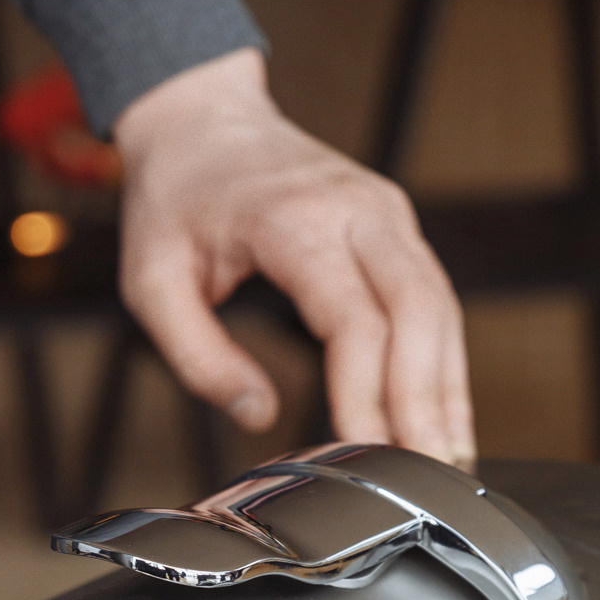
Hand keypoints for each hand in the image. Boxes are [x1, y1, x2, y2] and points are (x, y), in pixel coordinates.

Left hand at [114, 48, 474, 467]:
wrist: (203, 121)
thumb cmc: (174, 202)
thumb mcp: (151, 283)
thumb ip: (198, 357)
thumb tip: (258, 416)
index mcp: (295, 220)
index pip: (354, 319)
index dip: (366, 394)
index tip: (365, 455)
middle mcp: (358, 209)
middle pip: (418, 312)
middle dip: (424, 402)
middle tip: (426, 477)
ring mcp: (387, 213)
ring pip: (439, 308)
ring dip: (448, 389)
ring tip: (448, 462)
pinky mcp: (396, 229)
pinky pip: (435, 300)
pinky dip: (442, 363)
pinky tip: (443, 417)